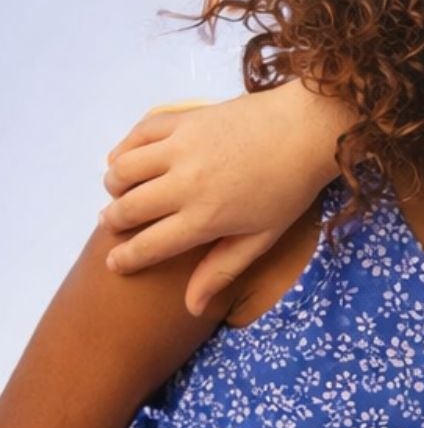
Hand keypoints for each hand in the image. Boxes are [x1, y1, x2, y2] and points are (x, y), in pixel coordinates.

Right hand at [99, 85, 345, 315]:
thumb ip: (222, 270)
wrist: (306, 131)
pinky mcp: (182, 119)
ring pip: (122, 170)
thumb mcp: (262, 237)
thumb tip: (192, 307)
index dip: (126, 259)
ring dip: (114, 186)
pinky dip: (123, 149)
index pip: (149, 245)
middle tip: (114, 225)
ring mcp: (181, 148)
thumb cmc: (289, 189)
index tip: (114, 264)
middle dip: (113, 222)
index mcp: (206, 218)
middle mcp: (186, 183)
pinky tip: (126, 160)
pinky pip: (136, 135)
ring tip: (122, 193)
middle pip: (128, 209)